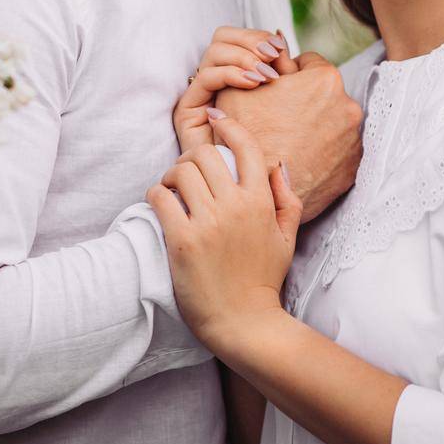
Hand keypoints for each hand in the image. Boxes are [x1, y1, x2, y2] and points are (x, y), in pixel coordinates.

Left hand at [146, 115, 302, 352]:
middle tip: (187, 169)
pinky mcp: (182, 241)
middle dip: (192, 155)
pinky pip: (161, 198)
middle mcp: (235, 207)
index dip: (229, 126)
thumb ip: (287, 198)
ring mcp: (207, 224)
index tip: (216, 121)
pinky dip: (156, 194)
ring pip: (181, 171)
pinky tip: (161, 203)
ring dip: (172, 174)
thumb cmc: (264, 279)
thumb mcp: (287, 237)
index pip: (245, 146)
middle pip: (205, 154)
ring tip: (173, 188)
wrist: (244, 322)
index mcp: (261, 202)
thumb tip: (278, 165)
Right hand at [173, 25, 296, 150]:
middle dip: (252, 41)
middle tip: (274, 56)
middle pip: (224, 36)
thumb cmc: (281, 151)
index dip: (259, 36)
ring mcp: (201, 95)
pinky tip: (253, 84)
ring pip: (215, 50)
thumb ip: (284, 74)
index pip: (238, 37)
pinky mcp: (187, 110)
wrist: (256, 191)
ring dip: (244, 57)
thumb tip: (284, 42)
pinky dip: (231, 73)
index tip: (281, 49)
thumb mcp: (288, 104)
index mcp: (236, 75)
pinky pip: (207, 77)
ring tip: (266, 75)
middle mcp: (215, 82)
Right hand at [213, 52, 362, 222]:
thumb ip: (264, 60)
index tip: (274, 90)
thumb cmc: (248, 137)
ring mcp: (353, 139)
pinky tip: (299, 158)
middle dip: (304, 100)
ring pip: (331, 120)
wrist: (261, 193)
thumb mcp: (243, 87)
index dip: (287, 75)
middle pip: (323, 92)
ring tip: (287, 141)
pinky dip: (322, 151)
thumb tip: (277, 44)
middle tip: (277, 119)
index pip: (308, 62)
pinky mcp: (352, 166)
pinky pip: (337, 149)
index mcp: (325, 79)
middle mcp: (348, 105)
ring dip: (315, 125)